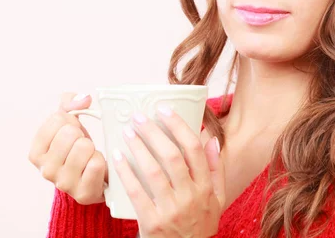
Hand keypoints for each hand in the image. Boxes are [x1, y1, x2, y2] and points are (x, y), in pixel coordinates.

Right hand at [28, 92, 107, 204]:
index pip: (57, 119)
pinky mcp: (83, 193)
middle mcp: (45, 170)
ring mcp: (63, 183)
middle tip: (81, 145)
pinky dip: (100, 160)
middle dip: (81, 134)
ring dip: (91, 148)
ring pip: (84, 147)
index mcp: (36, 152)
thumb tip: (84, 98)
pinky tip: (95, 167)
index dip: (70, 120)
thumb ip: (70, 103)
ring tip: (88, 156)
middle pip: (70, 133)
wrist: (91, 178)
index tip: (71, 131)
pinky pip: (96, 163)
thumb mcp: (67, 123)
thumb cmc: (76, 149)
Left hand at [112, 105, 225, 237]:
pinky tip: (117, 157)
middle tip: (138, 118)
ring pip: (153, 171)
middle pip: (172, 156)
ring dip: (138, 148)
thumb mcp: (217, 200)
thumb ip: (215, 169)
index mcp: (206, 188)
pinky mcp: (152, 222)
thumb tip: (211, 139)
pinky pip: (136, 192)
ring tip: (127, 133)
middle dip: (153, 132)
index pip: (194, 149)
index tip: (164, 110)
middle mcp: (191, 197)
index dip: (178, 126)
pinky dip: (126, 172)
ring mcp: (171, 210)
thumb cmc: (199, 224)